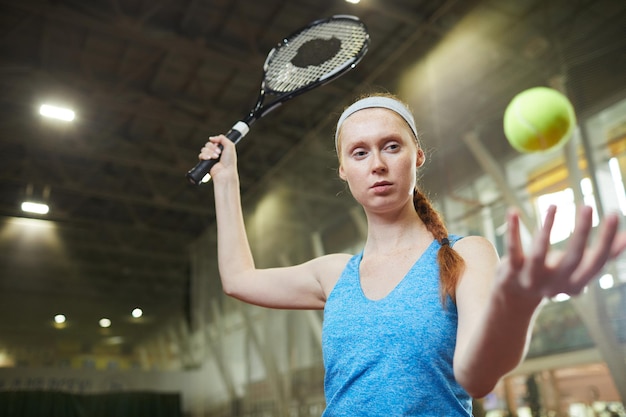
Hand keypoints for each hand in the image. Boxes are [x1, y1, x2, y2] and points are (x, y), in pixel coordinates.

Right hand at [198, 135, 236, 178]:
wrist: (225, 172)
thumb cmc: (229, 161)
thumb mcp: (230, 146)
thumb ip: (222, 138)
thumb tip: (211, 138)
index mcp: (221, 148)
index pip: (214, 141)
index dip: (215, 142)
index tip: (218, 145)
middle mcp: (215, 152)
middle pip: (208, 144)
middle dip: (213, 147)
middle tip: (219, 153)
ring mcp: (210, 157)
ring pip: (204, 149)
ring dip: (210, 152)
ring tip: (215, 157)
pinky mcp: (205, 162)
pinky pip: (201, 155)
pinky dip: (204, 156)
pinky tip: (209, 158)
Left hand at [498, 205, 625, 303]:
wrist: (514, 297)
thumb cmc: (552, 276)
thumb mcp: (576, 269)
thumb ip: (600, 255)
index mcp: (575, 284)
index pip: (597, 262)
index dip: (607, 240)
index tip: (615, 214)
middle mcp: (555, 284)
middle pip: (573, 258)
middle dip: (582, 232)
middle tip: (589, 206)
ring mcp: (531, 278)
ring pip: (539, 253)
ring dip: (547, 228)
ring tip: (553, 205)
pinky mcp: (510, 270)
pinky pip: (512, 248)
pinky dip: (513, 230)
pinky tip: (513, 211)